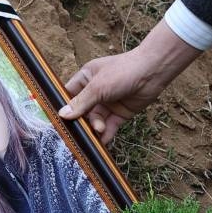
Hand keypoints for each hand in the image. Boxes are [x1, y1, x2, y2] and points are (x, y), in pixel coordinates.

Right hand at [59, 21, 202, 143]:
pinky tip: (103, 140)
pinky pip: (110, 126)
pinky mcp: (120, 113)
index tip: (58, 121)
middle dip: (81, 121)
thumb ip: (81, 102)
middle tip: (79, 131)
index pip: (69, 94)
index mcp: (86, 78)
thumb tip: (62, 115)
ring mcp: (108, 102)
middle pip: (82, 111)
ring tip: (99, 129)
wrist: (153, 72)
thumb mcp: (98, 87)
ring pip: (95, 120)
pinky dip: (106, 133)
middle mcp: (95, 91)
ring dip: (95, 126)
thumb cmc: (123, 71)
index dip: (64, 107)